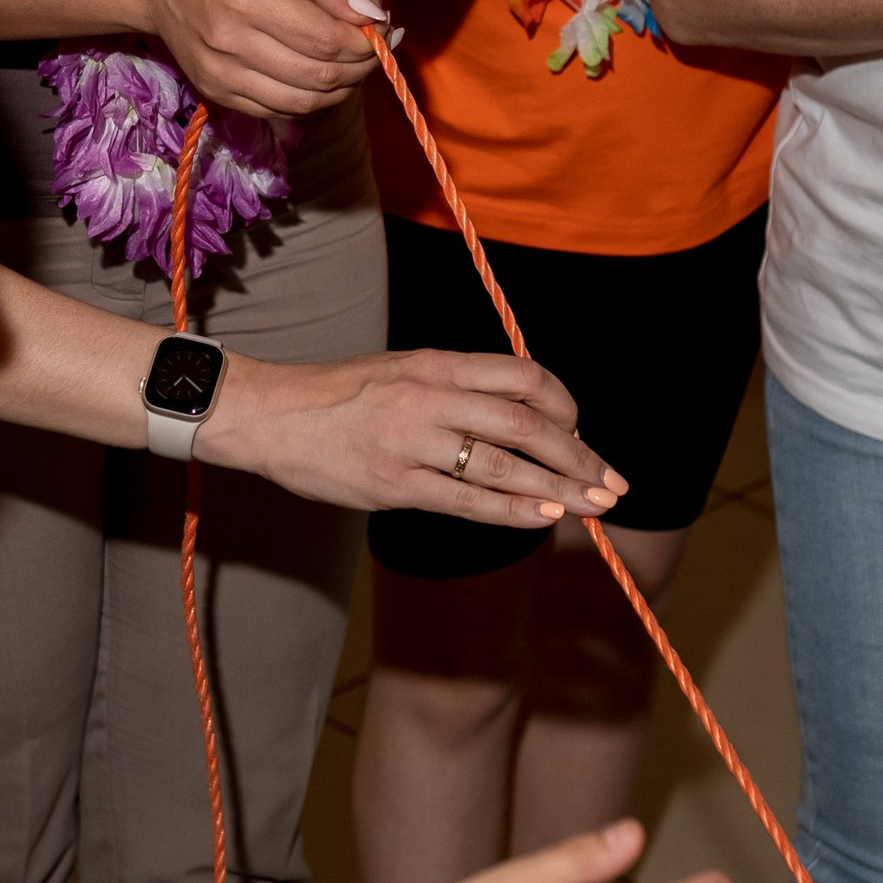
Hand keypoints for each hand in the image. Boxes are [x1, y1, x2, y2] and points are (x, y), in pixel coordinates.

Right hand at [133, 0, 377, 117]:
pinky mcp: (215, 93)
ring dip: (339, 89)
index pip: (326, 39)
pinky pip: (277, 110)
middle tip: (373, 47)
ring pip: (303, 102)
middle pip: (319, 76)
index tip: (381, 28)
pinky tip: (319, 75)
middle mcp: (232, 42)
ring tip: (351, 62)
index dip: (365, 41)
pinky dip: (309, 99)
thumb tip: (372, 17)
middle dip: (360, 67)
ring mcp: (220, 74)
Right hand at [205, 347, 626, 524]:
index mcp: (436, 363)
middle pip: (528, 424)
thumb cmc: (338, 395)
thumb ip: (454, 389)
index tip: (581, 429)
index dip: (565, 404)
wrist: (270, 415)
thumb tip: (513, 418)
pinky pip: (467, 501)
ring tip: (594, 507)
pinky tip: (543, 518)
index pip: (522, 375)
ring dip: (559, 489)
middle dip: (579, 456)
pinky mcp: (395, 485)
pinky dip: (512, 510)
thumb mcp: (401, 371)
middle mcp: (431, 397)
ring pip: (506, 465)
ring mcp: (414, 442)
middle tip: (612, 482)